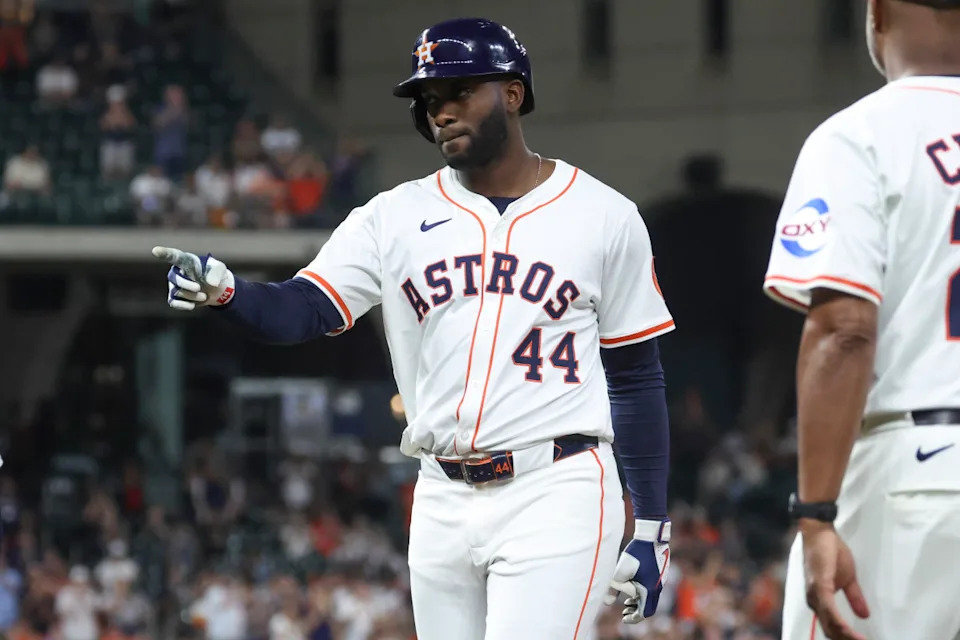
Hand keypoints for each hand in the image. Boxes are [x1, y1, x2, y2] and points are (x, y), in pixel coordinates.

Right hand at [152, 246, 234, 310]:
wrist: (216, 290)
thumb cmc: (215, 274)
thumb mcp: (220, 269)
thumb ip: (216, 272)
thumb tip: (211, 284)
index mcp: (186, 261)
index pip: (173, 256)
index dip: (164, 253)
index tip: (155, 251)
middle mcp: (176, 272)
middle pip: (175, 279)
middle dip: (187, 285)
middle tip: (199, 288)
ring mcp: (174, 285)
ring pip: (177, 292)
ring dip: (193, 296)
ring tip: (204, 295)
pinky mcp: (175, 298)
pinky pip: (174, 303)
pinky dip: (184, 305)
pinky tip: (192, 306)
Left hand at [603, 519, 670, 622]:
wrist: (651, 536)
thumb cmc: (636, 553)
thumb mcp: (620, 572)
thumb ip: (613, 588)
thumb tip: (606, 603)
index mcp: (649, 590)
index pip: (644, 613)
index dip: (633, 619)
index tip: (623, 619)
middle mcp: (658, 588)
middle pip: (648, 609)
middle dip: (636, 613)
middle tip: (624, 612)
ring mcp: (660, 581)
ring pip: (650, 599)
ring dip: (638, 603)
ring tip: (626, 602)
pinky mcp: (660, 575)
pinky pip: (652, 590)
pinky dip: (643, 594)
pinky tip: (632, 588)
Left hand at [801, 522, 869, 639]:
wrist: (820, 532)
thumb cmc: (831, 552)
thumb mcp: (847, 578)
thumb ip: (854, 597)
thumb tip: (865, 615)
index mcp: (820, 601)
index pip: (832, 628)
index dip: (846, 638)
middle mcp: (815, 601)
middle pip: (831, 631)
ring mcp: (815, 594)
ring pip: (830, 625)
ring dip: (847, 637)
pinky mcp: (819, 586)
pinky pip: (829, 611)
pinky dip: (841, 625)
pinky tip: (851, 633)